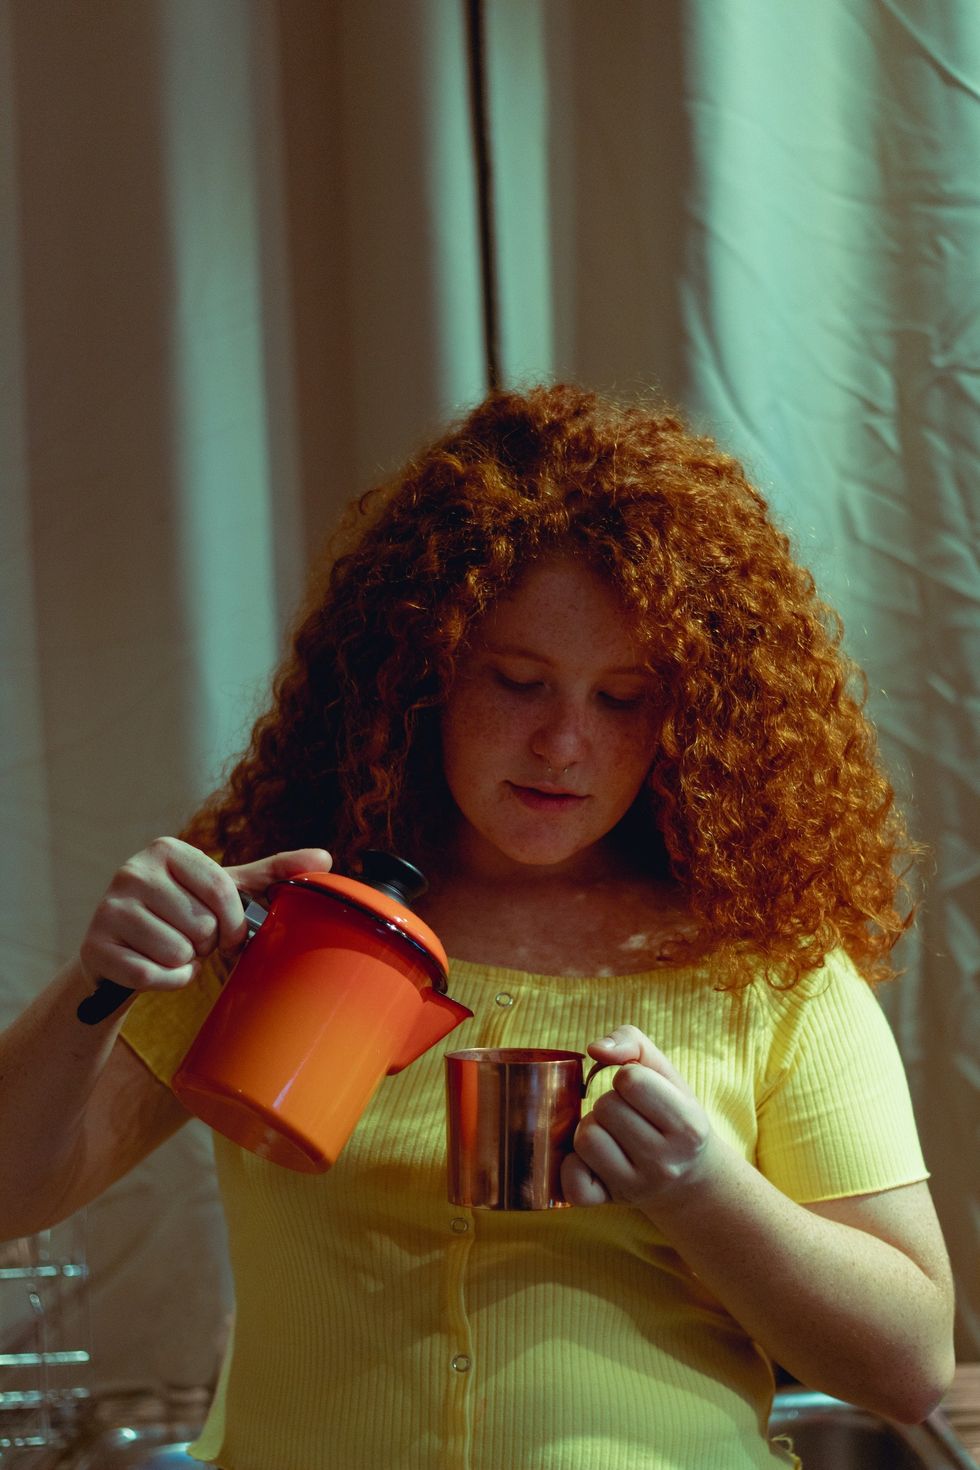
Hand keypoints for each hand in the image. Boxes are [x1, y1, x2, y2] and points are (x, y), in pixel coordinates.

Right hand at [78, 837, 331, 993]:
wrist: (123, 950)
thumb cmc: (181, 913)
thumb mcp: (224, 889)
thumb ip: (273, 873)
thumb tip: (326, 859)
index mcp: (167, 850)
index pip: (224, 890)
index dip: (234, 922)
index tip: (229, 931)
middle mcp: (132, 871)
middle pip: (201, 924)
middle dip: (205, 943)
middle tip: (191, 939)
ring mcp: (109, 908)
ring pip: (177, 952)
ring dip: (185, 962)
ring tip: (172, 950)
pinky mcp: (94, 947)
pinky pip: (151, 976)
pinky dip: (166, 982)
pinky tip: (155, 968)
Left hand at [561, 1024, 718, 1214]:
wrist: (687, 1177)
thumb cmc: (670, 1113)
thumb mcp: (665, 1072)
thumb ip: (632, 1042)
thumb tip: (595, 1049)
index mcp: (688, 1126)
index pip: (631, 1080)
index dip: (627, 1077)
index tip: (639, 1092)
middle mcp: (666, 1162)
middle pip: (605, 1108)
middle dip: (610, 1103)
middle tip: (627, 1116)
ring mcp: (638, 1187)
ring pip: (586, 1138)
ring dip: (592, 1128)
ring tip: (613, 1135)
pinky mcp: (610, 1203)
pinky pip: (573, 1182)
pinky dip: (573, 1166)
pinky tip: (593, 1160)